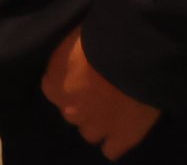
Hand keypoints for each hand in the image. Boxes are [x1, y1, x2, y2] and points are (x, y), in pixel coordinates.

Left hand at [45, 29, 159, 159]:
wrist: (134, 53)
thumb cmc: (101, 36)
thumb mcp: (73, 39)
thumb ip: (68, 58)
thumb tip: (75, 60)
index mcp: (53, 85)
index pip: (54, 91)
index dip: (70, 84)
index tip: (83, 76)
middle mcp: (69, 110)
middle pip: (72, 112)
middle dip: (83, 104)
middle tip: (101, 91)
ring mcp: (96, 126)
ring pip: (90, 133)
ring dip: (98, 123)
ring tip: (114, 109)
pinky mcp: (122, 137)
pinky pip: (112, 150)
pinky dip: (116, 142)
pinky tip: (122, 131)